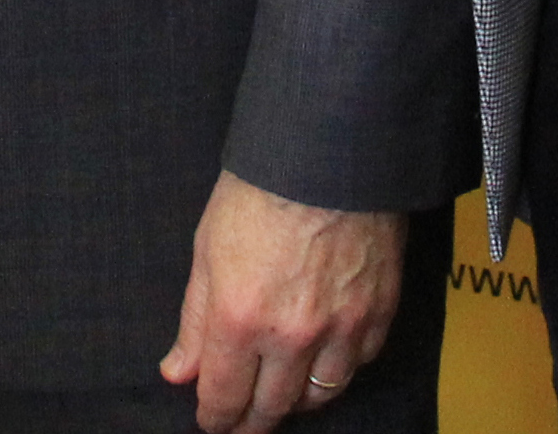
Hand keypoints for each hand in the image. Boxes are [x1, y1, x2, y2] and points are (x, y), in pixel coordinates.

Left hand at [158, 172, 402, 432]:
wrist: (328, 152)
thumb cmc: (259, 189)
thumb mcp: (207, 249)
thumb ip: (195, 319)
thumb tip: (178, 372)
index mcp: (240, 319)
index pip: (225, 397)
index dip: (216, 418)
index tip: (212, 423)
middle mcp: (291, 335)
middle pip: (273, 406)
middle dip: (253, 420)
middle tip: (245, 422)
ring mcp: (341, 327)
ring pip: (320, 394)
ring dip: (297, 401)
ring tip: (283, 394)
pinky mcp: (379, 312)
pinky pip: (359, 363)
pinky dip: (340, 368)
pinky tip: (326, 359)